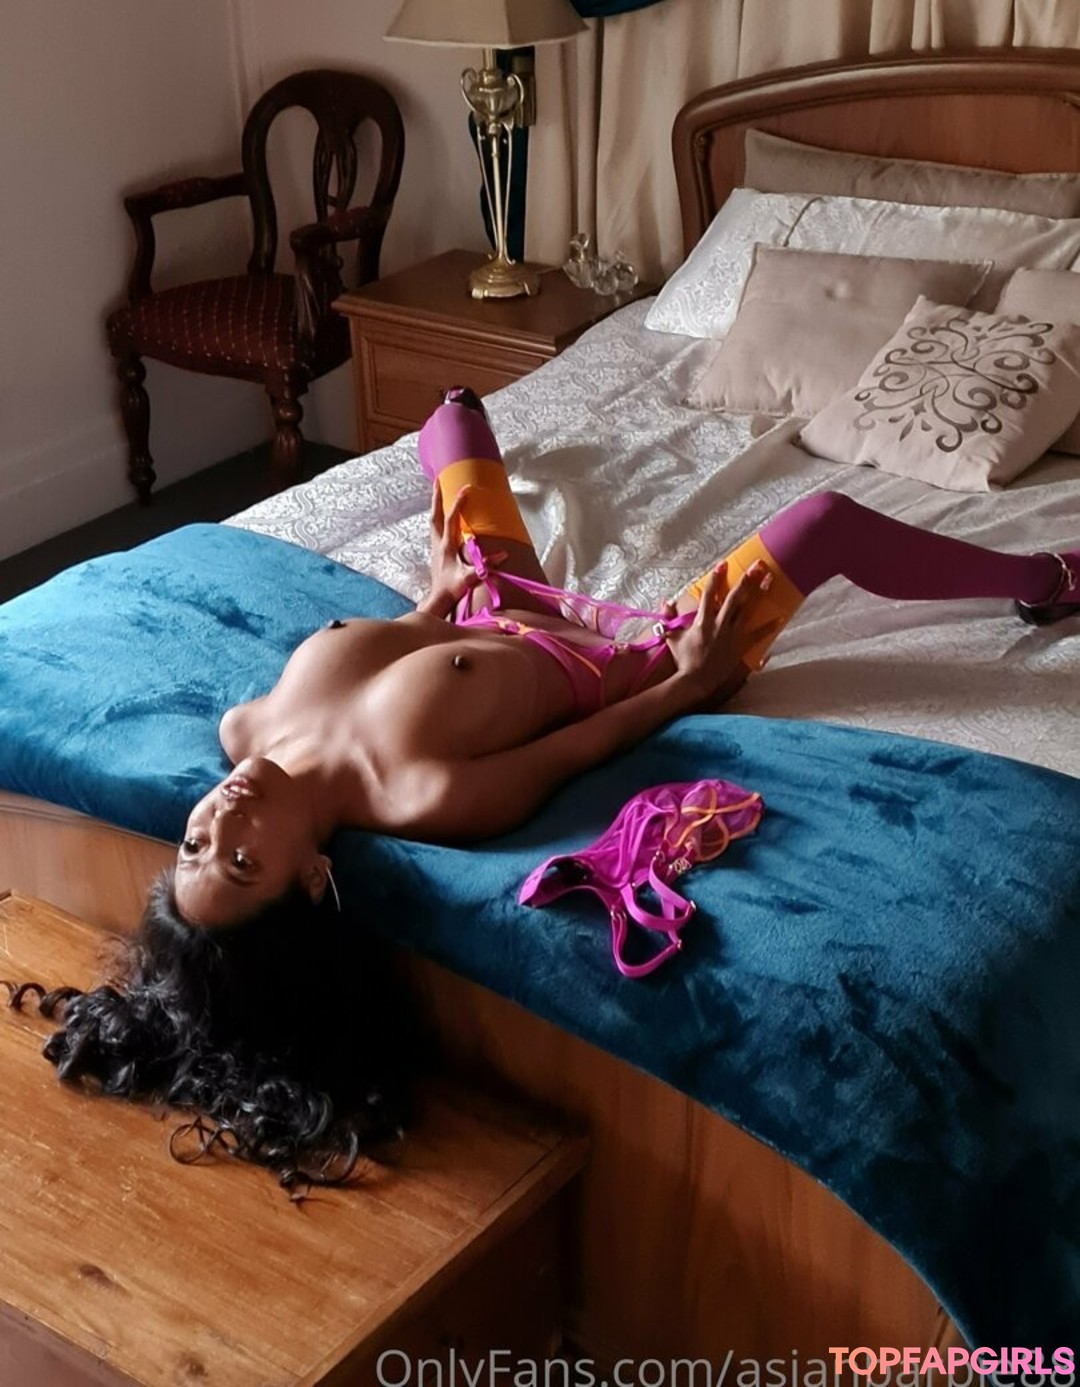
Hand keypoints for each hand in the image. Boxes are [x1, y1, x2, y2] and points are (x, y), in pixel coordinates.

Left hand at [417, 482, 503, 618]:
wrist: (438, 599)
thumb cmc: (453, 588)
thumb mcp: (470, 577)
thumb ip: (486, 566)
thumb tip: (503, 555)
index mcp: (446, 546)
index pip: (452, 519)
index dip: (459, 504)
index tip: (466, 489)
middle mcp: (438, 543)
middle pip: (435, 515)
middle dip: (437, 497)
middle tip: (438, 480)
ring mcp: (435, 547)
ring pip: (433, 521)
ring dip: (436, 506)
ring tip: (438, 493)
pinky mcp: (435, 552)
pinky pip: (435, 529)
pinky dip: (437, 518)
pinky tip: (442, 517)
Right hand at [663, 561, 780, 709]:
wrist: (695, 680)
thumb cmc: (683, 659)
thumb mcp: (672, 637)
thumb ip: (668, 617)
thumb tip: (666, 600)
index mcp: (702, 621)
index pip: (709, 594)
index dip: (716, 578)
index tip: (723, 564)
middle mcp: (719, 625)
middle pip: (735, 597)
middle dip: (746, 579)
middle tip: (757, 565)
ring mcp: (731, 635)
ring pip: (748, 610)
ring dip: (759, 593)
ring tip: (770, 579)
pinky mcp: (740, 647)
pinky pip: (757, 635)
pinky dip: (769, 626)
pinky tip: (781, 617)